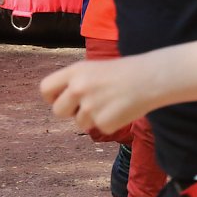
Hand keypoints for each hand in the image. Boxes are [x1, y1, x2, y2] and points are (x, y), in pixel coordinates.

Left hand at [39, 57, 153, 133]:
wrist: (150, 78)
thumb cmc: (124, 71)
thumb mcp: (94, 68)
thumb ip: (76, 82)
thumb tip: (62, 100)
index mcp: (75, 72)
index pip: (45, 88)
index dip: (52, 96)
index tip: (62, 98)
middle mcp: (78, 89)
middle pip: (58, 110)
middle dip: (70, 111)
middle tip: (88, 105)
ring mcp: (90, 107)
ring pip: (80, 122)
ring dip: (92, 117)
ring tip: (110, 103)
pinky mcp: (103, 123)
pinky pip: (99, 128)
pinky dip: (109, 122)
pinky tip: (121, 109)